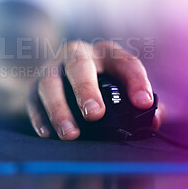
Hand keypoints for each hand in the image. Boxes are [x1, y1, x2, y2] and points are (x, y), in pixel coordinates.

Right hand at [26, 40, 165, 139]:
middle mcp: (77, 55)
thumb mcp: (118, 85)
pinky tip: (47, 133)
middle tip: (95, 114)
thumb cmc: (97, 84)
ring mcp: (52, 68)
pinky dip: (40, 117)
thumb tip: (153, 120)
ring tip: (70, 133)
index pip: (125, 63)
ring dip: (59, 108)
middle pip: (79, 66)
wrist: (58, 76)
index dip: (136, 82)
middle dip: (86, 89)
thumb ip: (136, 102)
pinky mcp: (33, 85)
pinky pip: (33, 99)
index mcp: (106, 54)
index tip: (144, 103)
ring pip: (50, 83)